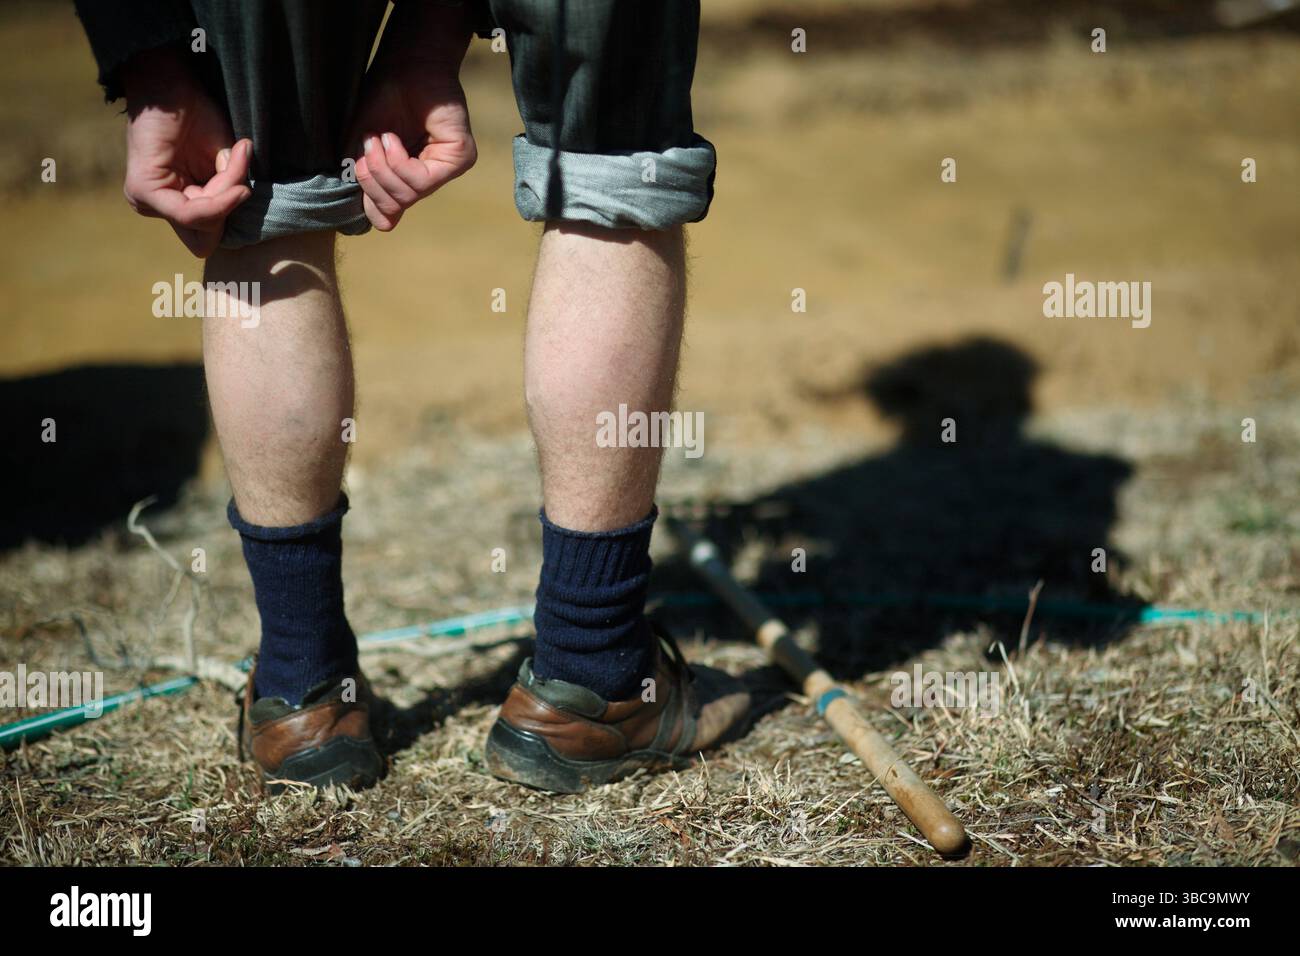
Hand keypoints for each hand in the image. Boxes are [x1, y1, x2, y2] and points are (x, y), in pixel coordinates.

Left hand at [122, 47, 250, 257]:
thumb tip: (244, 199)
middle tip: (233, 174)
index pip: (208, 235)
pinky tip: (229, 171)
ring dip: (225, 193)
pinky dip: (218, 194)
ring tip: (231, 158)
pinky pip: (190, 212)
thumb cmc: (196, 114)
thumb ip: (228, 189)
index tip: (245, 182)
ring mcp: (145, 201)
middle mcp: (156, 207)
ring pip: (202, 223)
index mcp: (172, 203)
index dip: (229, 215)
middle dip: (226, 211)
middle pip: (205, 238)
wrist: (170, 81)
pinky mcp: (143, 191)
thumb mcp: (223, 162)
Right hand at [347, 5, 476, 231]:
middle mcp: (431, 176)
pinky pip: (421, 180)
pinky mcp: (460, 157)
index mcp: (409, 175)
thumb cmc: (384, 98)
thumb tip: (379, 224)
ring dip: (384, 167)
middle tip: (366, 149)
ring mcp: (448, 168)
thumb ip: (367, 179)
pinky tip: (393, 139)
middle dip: (373, 180)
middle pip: (397, 204)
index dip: (373, 205)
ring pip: (408, 195)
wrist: (405, 64)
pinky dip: (399, 161)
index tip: (358, 177)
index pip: (392, 212)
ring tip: (380, 139)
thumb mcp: (364, 144)